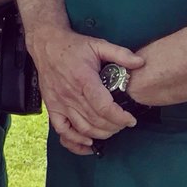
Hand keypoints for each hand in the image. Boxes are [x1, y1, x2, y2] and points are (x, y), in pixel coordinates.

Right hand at [28, 26, 144, 154]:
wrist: (45, 44)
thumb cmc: (73, 46)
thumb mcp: (98, 44)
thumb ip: (120, 53)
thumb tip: (141, 63)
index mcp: (83, 79)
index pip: (104, 107)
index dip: (120, 118)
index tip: (131, 119)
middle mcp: (70, 94)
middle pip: (96, 121)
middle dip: (115, 127)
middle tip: (124, 123)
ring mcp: (59, 102)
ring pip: (82, 128)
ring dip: (100, 134)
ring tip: (111, 130)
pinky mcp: (52, 107)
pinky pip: (62, 130)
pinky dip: (75, 141)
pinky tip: (87, 142)